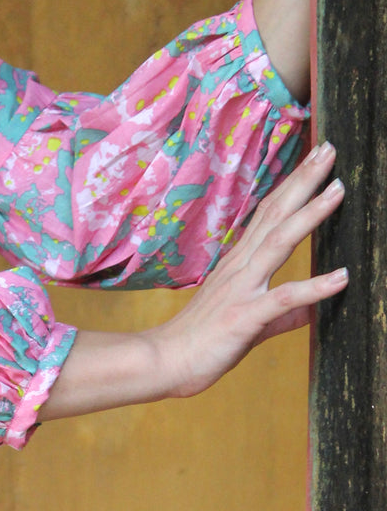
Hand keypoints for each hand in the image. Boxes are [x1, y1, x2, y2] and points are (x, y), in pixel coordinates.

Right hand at [151, 139, 344, 398]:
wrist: (167, 361)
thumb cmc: (205, 341)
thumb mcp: (251, 322)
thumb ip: (285, 314)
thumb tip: (310, 312)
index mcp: (242, 262)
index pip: (271, 213)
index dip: (294, 185)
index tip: (316, 160)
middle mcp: (242, 266)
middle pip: (277, 214)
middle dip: (304, 181)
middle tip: (328, 149)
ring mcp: (243, 287)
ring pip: (280, 242)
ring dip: (310, 214)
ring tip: (337, 189)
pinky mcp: (245, 315)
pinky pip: (285, 298)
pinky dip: (314, 286)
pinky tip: (342, 277)